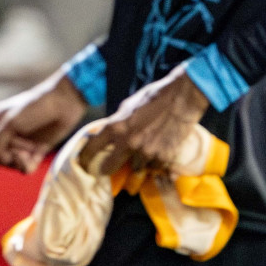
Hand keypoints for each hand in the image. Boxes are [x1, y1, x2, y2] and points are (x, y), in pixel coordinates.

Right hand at [0, 75, 87, 173]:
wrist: (64, 104)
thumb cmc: (34, 107)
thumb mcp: (11, 123)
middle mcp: (3, 133)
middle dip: (0, 157)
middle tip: (13, 152)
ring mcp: (18, 143)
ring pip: (7, 163)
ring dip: (15, 161)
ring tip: (26, 153)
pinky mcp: (33, 151)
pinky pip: (23, 167)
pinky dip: (26, 166)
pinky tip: (32, 157)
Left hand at [77, 65, 208, 176]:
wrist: (182, 97)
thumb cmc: (154, 97)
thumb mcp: (128, 107)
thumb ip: (117, 122)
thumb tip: (108, 133)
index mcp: (116, 126)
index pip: (93, 147)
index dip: (84, 156)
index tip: (82, 162)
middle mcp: (129, 142)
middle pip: (110, 166)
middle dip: (107, 168)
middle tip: (106, 169)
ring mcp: (147, 152)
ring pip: (136, 168)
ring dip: (137, 163)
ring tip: (144, 152)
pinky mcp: (164, 158)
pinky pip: (155, 168)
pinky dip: (155, 163)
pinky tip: (159, 152)